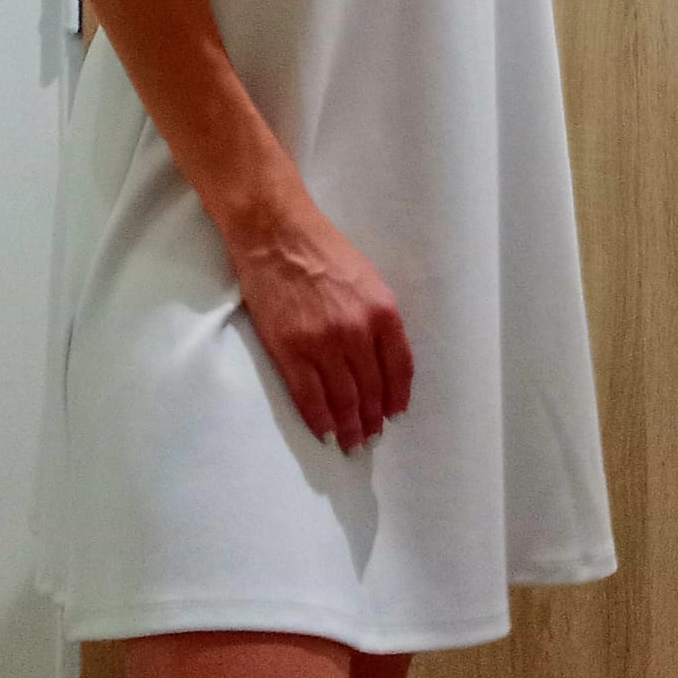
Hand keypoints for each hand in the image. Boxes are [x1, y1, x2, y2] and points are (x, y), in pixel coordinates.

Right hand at [225, 186, 414, 455]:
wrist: (277, 234)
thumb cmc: (324, 251)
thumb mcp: (369, 280)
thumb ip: (379, 319)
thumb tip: (382, 361)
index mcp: (383, 313)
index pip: (399, 369)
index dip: (397, 397)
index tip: (394, 414)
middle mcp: (357, 332)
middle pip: (371, 390)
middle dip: (372, 419)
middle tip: (370, 438)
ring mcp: (323, 344)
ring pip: (342, 399)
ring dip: (348, 426)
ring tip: (350, 443)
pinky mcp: (290, 350)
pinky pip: (309, 396)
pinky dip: (319, 419)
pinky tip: (324, 431)